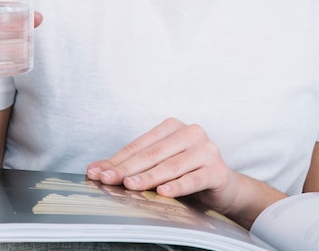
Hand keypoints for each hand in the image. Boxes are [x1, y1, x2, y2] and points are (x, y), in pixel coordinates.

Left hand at [86, 118, 236, 209]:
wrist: (222, 186)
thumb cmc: (185, 172)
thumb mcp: (159, 165)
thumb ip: (132, 165)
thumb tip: (95, 169)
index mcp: (172, 127)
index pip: (140, 144)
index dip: (117, 159)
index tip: (97, 171)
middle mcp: (190, 132)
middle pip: (153, 153)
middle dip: (127, 169)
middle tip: (107, 179)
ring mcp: (206, 150)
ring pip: (171, 166)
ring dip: (148, 177)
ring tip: (130, 185)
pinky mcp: (217, 170)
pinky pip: (194, 179)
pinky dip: (177, 186)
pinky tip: (163, 193)